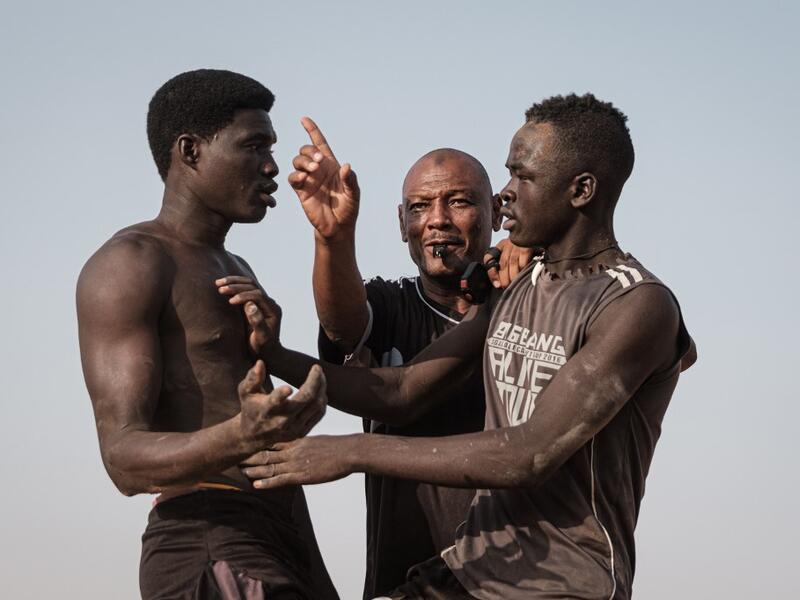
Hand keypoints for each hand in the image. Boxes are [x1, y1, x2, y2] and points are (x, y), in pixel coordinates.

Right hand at [216, 276, 281, 358]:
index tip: (230, 301)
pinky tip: (223, 286)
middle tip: (220, 288)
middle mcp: (269, 303)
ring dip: (234, 282)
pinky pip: (245, 289)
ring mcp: (262, 302)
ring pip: (249, 285)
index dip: (244, 296)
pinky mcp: (255, 304)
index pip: (258, 295)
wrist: (267, 353)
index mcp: (273, 310)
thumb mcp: (261, 338)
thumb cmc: (263, 348)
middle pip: (253, 287)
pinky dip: (234, 286)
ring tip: (218, 283)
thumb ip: (258, 322)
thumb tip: (250, 305)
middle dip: (236, 286)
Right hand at [237, 360, 326, 450]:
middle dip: (315, 381)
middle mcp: (281, 421)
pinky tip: (320, 389)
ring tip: (320, 375)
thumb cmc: (251, 407)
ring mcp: (294, 428)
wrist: (254, 435)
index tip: (288, 387)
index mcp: (266, 410)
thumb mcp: (246, 392)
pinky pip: (319, 413)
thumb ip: (252, 378)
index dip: (280, 395)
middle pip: (305, 400)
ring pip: (316, 406)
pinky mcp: (302, 432)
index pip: (274, 402)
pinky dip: (322, 400)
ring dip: (321, 388)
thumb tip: (260, 363)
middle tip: (317, 368)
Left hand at [240, 434, 355, 488]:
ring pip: (270, 466)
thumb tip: (300, 446)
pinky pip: (280, 479)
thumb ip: (306, 444)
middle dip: (251, 456)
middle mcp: (293, 451)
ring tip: (241, 471)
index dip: (259, 444)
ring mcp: (296, 463)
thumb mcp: (318, 440)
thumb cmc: (338, 447)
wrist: (349, 451)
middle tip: (237, 457)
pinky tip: (256, 484)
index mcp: (298, 441)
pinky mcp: (302, 475)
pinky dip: (267, 482)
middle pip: (267, 452)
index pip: (273, 441)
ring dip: (254, 469)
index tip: (248, 444)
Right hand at [288, 117, 359, 240]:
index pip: (320, 144)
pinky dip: (296, 176)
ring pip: (297, 161)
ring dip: (304, 162)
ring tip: (313, 171)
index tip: (304, 119)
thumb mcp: (354, 194)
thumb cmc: (348, 209)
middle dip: (310, 152)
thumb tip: (346, 167)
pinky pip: (292, 178)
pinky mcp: (301, 191)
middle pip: (306, 150)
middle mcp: (318, 170)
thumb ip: (351, 180)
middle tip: (319, 163)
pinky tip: (303, 180)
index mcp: (331, 166)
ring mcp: (309, 180)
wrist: (338, 227)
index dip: (312, 131)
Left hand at [484, 238, 536, 288]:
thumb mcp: (511, 252)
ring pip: (512, 262)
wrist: (538, 234)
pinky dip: (522, 269)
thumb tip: (499, 283)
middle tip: (505, 286)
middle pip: (503, 263)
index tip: (496, 284)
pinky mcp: (527, 247)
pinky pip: (523, 260)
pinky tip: (523, 273)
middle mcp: (508, 244)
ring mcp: (517, 244)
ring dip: (512, 275)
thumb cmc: (523, 249)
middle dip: (503, 277)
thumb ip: (504, 264)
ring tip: (513, 283)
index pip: (489, 257)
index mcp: (501, 245)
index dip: (491, 272)